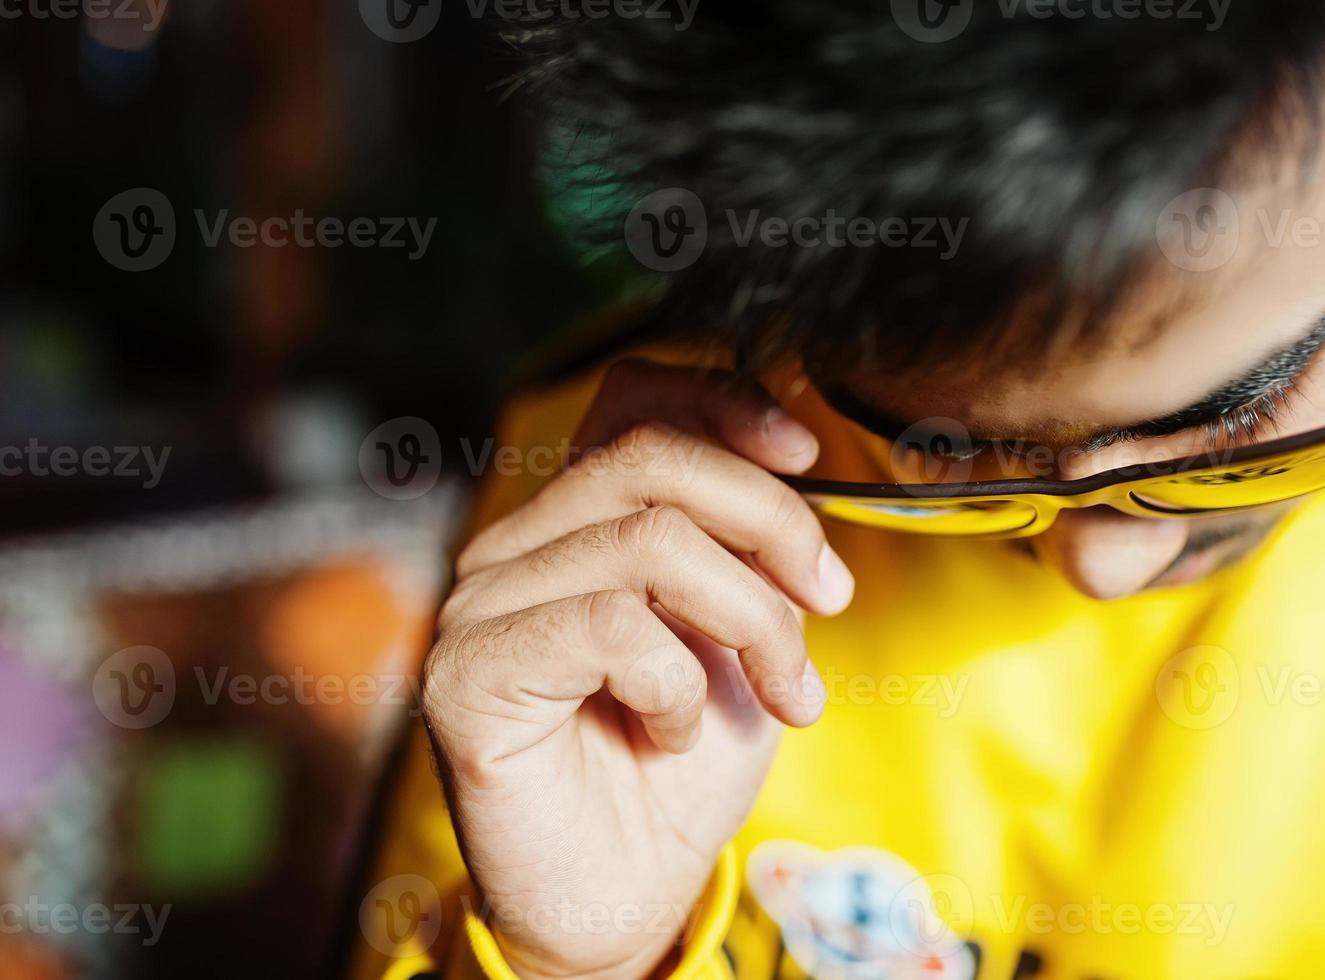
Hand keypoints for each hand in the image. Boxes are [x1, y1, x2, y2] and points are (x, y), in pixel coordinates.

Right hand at [421, 358, 853, 978]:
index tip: (805, 454)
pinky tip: (671, 732)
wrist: (625, 896)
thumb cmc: (680, 766)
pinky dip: (676, 682)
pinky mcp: (466, 672)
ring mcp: (478, 605)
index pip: (628, 401)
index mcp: (574, 524)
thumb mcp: (741, 634)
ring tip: (779, 692)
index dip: (721, 404)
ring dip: (751, 619)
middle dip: (771, 522)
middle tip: (830, 596)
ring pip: (648, 541)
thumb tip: (791, 464)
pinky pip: (610, 627)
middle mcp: (514, 547)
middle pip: (651, 460)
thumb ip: (748, 548)